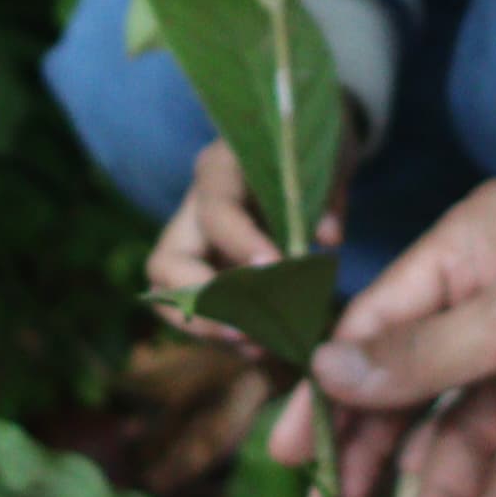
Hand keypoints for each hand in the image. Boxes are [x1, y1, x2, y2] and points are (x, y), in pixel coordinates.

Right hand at [145, 139, 345, 334]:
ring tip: (259, 347)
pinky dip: (227, 336)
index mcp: (221, 170)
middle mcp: (194, 210)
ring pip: (169, 298)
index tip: (277, 268)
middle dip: (203, 304)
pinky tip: (264, 348)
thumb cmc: (312, 147)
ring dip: (210, 329)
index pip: (215, 211)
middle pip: (166, 265)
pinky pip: (199, 315)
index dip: (240, 243)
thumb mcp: (328, 156)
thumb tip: (328, 237)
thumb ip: (329, 194)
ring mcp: (195, 246)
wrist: (303, 148)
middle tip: (249, 330)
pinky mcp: (206, 275)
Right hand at [272, 178, 495, 496]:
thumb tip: (325, 371)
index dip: (331, 395)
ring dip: (443, 493)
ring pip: (471, 437)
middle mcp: (494, 305)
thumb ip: (419, 357)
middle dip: (379, 458)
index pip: (375, 330)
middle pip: (416, 390)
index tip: (291, 457)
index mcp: (465, 256)